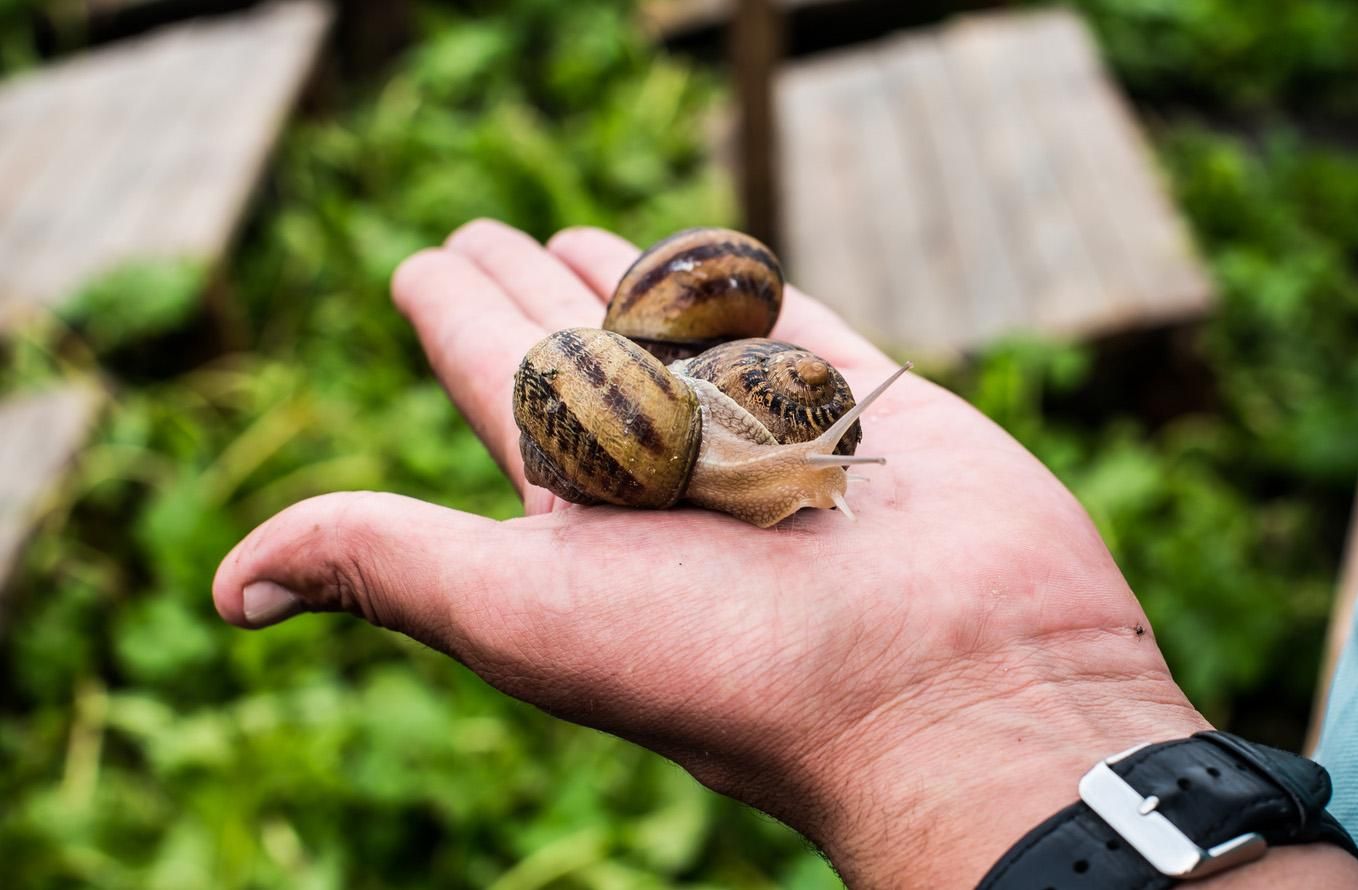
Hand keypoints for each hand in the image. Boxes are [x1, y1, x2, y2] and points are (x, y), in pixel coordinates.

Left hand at [213, 220, 1208, 886]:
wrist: (955, 684)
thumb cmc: (736, 667)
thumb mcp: (530, 615)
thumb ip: (389, 564)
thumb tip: (229, 585)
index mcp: (584, 512)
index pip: (498, 383)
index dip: (454, 316)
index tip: (425, 261)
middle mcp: (673, 474)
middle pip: (584, 353)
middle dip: (530, 290)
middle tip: (488, 236)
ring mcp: (775, 437)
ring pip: (687, 339)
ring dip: (632, 285)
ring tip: (584, 239)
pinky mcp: (870, 409)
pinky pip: (796, 332)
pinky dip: (753, 297)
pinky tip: (715, 261)